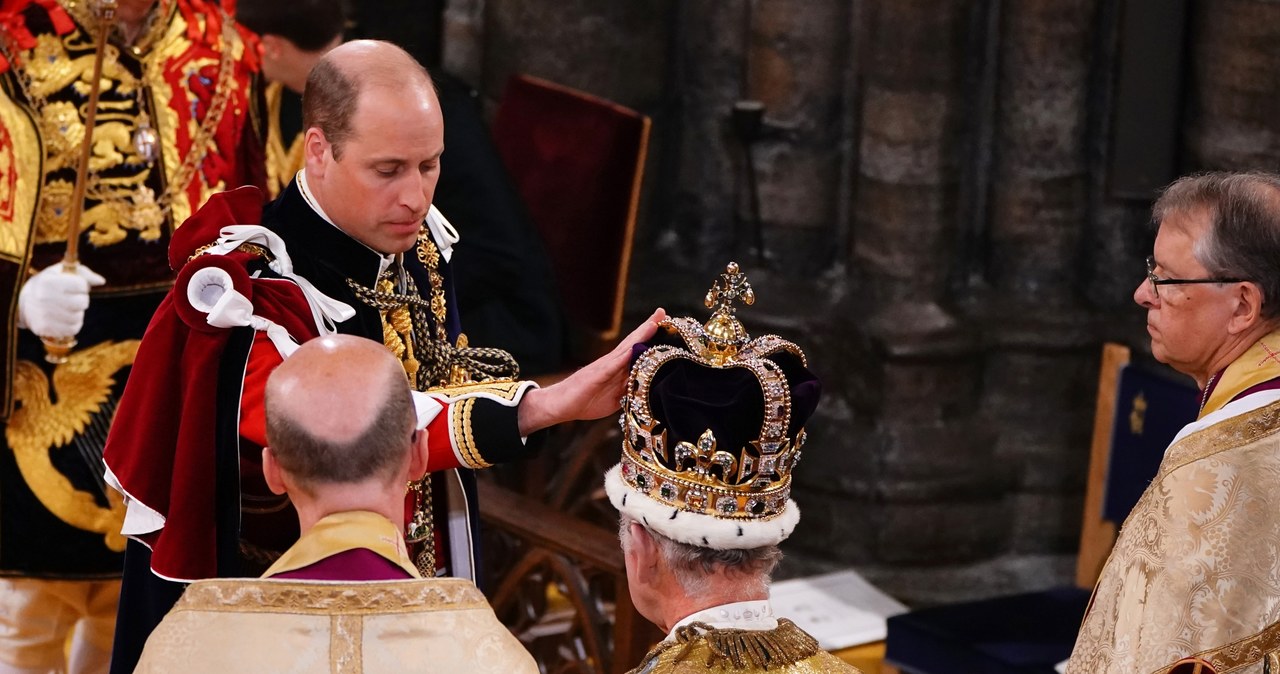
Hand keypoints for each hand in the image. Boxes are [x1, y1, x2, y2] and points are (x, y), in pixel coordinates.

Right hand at [18, 262, 105, 337]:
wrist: (25, 301)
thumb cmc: (50, 283)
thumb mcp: (63, 272)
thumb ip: (84, 274)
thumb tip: (101, 281)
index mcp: (48, 281)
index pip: (81, 285)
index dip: (82, 286)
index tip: (74, 286)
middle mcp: (44, 298)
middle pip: (82, 303)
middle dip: (81, 300)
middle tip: (72, 298)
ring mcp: (43, 314)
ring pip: (78, 317)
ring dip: (77, 313)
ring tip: (67, 308)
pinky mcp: (44, 328)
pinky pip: (72, 330)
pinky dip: (73, 324)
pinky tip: (64, 318)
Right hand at [518, 308, 666, 434]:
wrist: (559, 405)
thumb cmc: (585, 401)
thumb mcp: (614, 399)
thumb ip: (628, 390)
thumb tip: (645, 387)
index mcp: (616, 368)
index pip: (636, 349)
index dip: (649, 336)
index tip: (664, 322)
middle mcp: (611, 363)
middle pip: (633, 342)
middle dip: (648, 327)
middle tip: (662, 311)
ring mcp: (603, 367)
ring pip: (625, 348)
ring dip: (640, 335)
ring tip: (654, 322)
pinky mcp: (595, 375)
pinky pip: (612, 365)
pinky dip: (625, 356)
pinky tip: (635, 348)